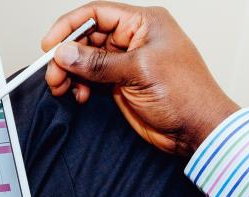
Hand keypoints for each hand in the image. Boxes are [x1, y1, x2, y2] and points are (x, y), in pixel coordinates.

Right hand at [43, 1, 239, 154]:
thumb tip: (65, 53)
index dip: (70, 26)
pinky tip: (80, 96)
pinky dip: (80, 85)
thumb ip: (98, 63)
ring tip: (62, 87)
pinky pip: (91, 78)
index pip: (97, 13)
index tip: (50, 45)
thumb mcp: (139, 72)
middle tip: (54, 73)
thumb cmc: (186, 95)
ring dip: (70, 72)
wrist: (198, 130)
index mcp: (144, 23)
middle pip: (87, 37)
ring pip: (86, 59)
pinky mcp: (121, 83)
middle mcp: (134, 38)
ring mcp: (127, 61)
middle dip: (67, 55)